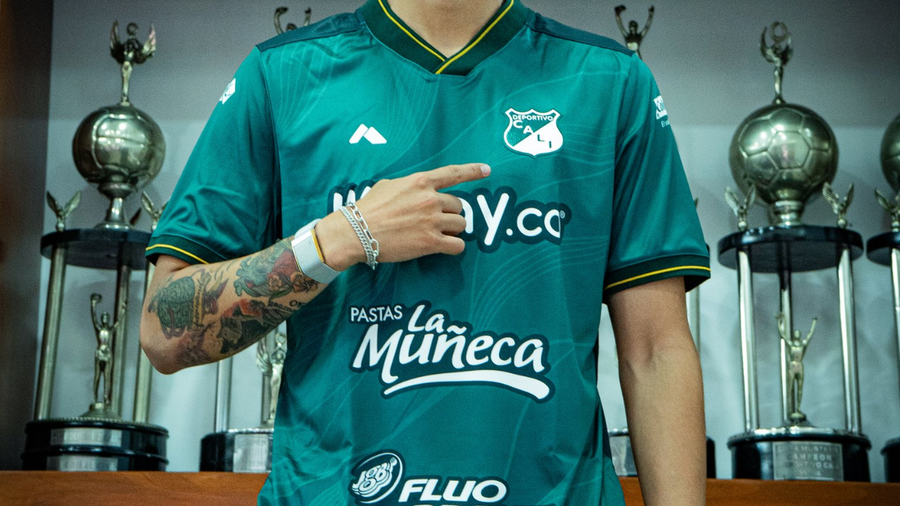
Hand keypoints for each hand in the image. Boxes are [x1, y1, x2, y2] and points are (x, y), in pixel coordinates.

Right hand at [316, 163, 489, 269]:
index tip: (487, 170)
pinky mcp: (431, 242)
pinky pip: (457, 245)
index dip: (473, 171)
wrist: (356, 232)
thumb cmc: (367, 208)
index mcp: (421, 182)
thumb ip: (409, 185)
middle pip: (459, 205)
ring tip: (435, 234)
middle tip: (434, 221)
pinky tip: (445, 247)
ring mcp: (432, 221)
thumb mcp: (388, 185)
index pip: (453, 173)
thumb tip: (416, 189)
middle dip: (450, 213)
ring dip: (452, 230)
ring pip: (460, 225)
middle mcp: (430, 199)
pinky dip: (454, 247)